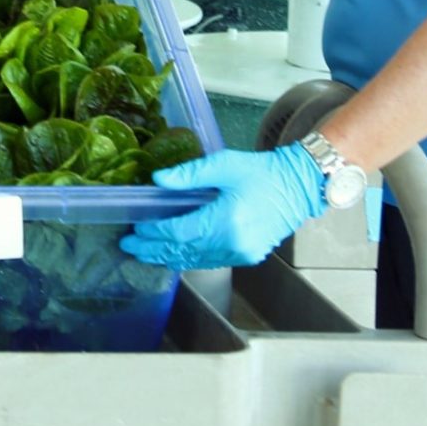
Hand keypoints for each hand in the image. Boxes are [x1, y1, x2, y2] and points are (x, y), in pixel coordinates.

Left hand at [118, 144, 324, 269]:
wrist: (297, 187)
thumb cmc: (262, 172)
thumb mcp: (224, 164)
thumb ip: (189, 174)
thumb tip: (158, 180)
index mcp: (226, 221)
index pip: (178, 232)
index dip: (153, 233)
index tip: (134, 231)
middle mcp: (232, 244)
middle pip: (183, 250)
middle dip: (153, 250)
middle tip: (129, 247)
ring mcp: (241, 254)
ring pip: (195, 260)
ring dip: (169, 256)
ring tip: (146, 252)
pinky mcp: (247, 256)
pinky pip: (210, 261)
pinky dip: (189, 258)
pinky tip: (175, 254)